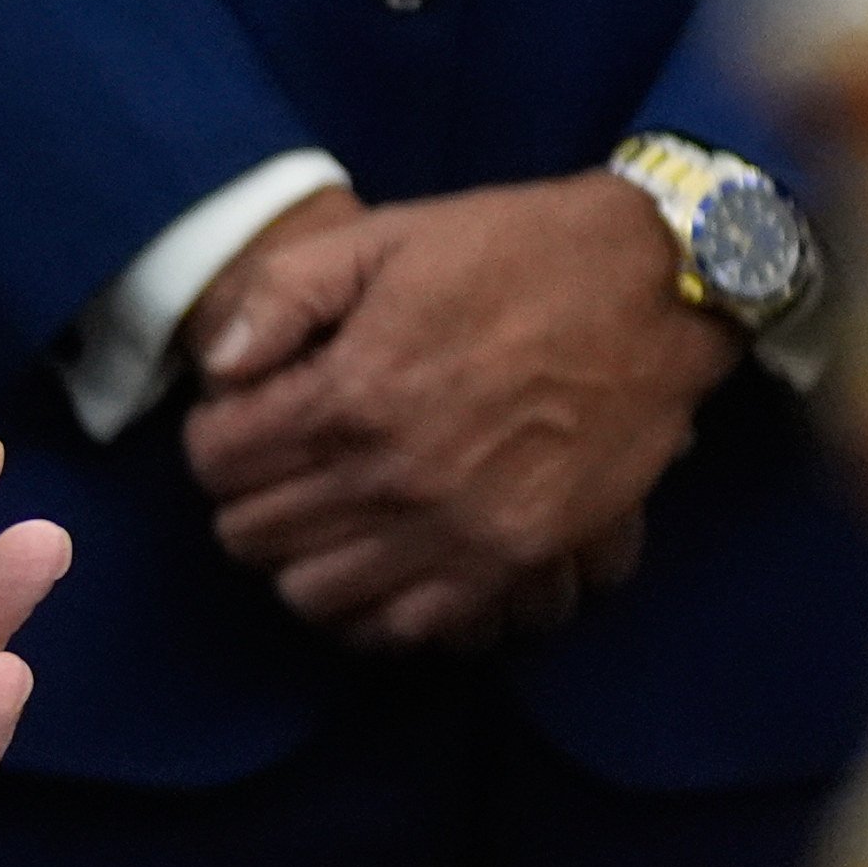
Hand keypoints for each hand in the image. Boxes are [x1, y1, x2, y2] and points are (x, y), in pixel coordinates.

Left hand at [180, 174, 734, 651]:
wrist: (654, 287)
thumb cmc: (510, 252)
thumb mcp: (382, 238)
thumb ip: (282, 297)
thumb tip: (217, 367)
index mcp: (352, 391)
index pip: (217, 459)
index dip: (213, 437)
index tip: (239, 419)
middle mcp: (396, 475)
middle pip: (253, 533)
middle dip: (244, 497)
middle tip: (273, 467)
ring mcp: (458, 529)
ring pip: (313, 594)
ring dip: (296, 557)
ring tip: (318, 514)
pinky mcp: (515, 560)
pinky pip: (406, 627)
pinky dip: (370, 609)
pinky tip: (371, 564)